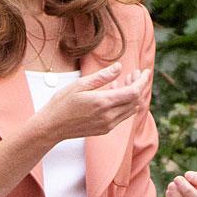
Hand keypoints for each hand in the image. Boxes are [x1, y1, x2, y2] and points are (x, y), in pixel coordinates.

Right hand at [35, 65, 149, 142]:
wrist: (52, 127)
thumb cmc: (61, 104)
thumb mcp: (80, 85)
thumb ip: (102, 77)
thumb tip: (119, 67)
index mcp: (103, 103)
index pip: (134, 92)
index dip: (142, 81)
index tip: (144, 71)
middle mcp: (109, 116)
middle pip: (136, 101)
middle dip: (139, 86)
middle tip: (135, 73)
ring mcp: (108, 124)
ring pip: (131, 109)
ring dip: (133, 95)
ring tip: (126, 80)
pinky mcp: (105, 129)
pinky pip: (122, 115)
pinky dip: (124, 103)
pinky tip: (115, 92)